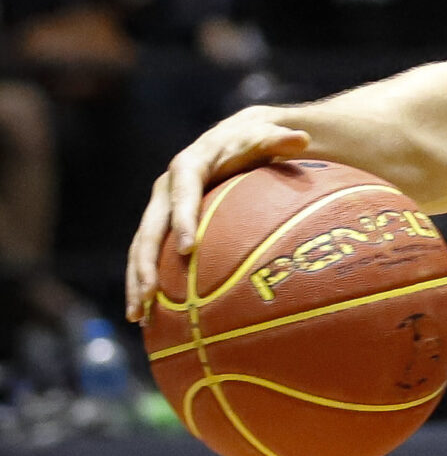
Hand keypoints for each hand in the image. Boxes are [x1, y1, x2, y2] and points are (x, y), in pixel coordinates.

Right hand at [125, 107, 311, 325]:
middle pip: (150, 229)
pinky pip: (149, 256)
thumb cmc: (253, 142)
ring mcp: (160, 209)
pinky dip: (146, 284)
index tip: (188, 250)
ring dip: (137, 282)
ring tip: (139, 316)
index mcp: (188, 167)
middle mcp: (166, 189)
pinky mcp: (162, 225)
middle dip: (146, 263)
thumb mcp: (265, 138)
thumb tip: (301, 138)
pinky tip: (150, 317)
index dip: (183, 221)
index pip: (182, 195)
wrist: (230, 140)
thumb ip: (280, 140)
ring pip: (141, 248)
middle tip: (150, 296)